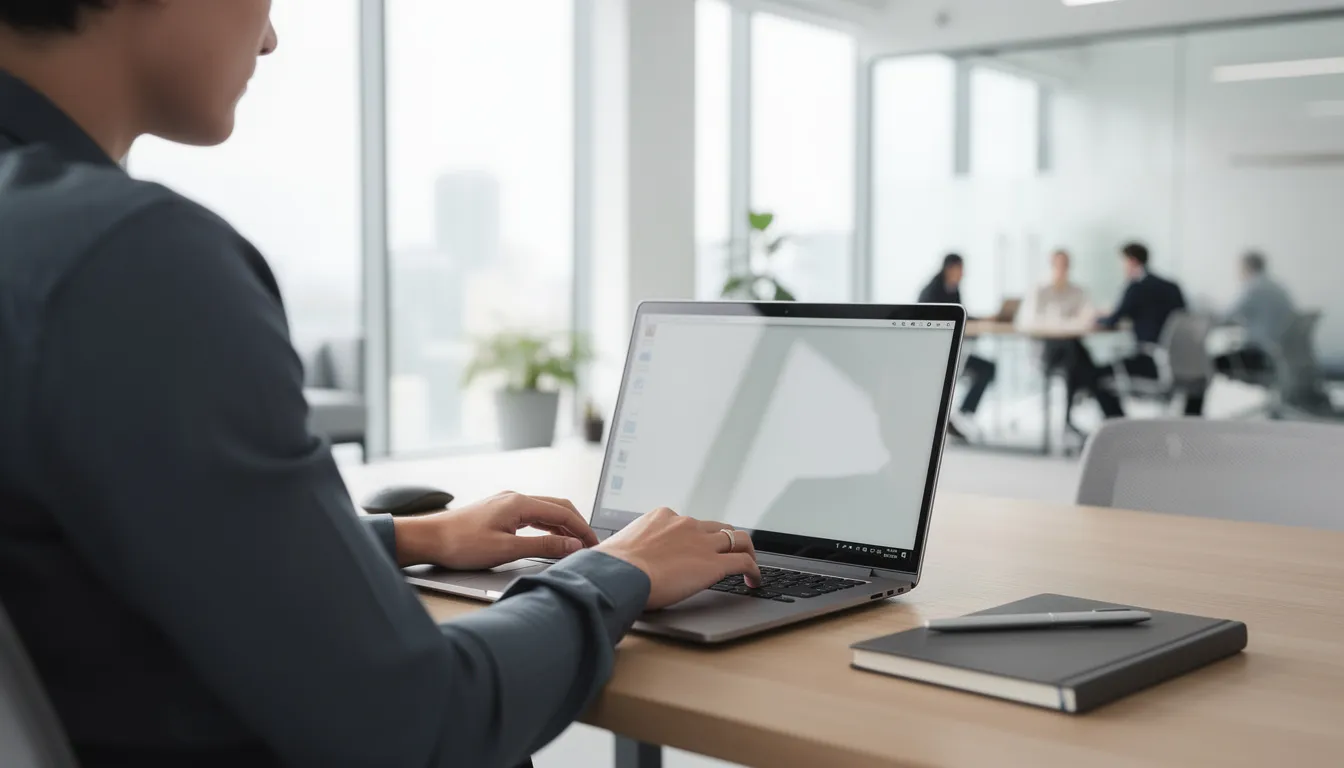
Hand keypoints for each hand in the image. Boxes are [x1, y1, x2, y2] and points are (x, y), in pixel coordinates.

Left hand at [393, 491, 598, 569]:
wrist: (428, 538)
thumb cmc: (461, 544)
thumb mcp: (507, 549)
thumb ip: (543, 547)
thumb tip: (571, 545)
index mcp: (520, 503)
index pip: (564, 513)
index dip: (583, 530)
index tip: (595, 545)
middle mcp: (515, 498)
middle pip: (558, 507)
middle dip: (577, 525)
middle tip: (590, 544)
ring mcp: (506, 503)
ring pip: (545, 511)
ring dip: (563, 526)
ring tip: (575, 544)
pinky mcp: (499, 512)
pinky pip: (532, 515)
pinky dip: (547, 527)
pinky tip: (551, 539)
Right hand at [596, 507, 760, 609]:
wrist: (619, 574)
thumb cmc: (611, 566)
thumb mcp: (620, 547)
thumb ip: (630, 549)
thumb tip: (621, 561)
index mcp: (662, 517)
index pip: (688, 523)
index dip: (697, 537)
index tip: (697, 548)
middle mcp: (685, 524)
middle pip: (717, 527)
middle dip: (725, 540)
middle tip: (729, 553)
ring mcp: (701, 542)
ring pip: (737, 538)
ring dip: (746, 551)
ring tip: (750, 565)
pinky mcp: (713, 563)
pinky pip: (744, 562)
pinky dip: (754, 570)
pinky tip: (754, 580)